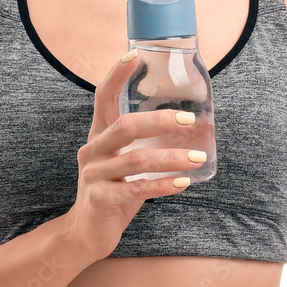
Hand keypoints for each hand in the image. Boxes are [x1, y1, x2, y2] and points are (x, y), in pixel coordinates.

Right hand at [64, 50, 205, 261]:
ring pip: (136, 159)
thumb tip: (197, 125)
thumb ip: (149, 143)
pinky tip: (183, 183)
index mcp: (99, 134)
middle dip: (160, 120)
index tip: (134, 54)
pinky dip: (162, 185)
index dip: (116, 75)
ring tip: (198, 158)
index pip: (103, 97)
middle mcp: (93, 150)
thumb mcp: (127, 161)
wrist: (88, 232)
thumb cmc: (115, 188)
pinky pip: (136, 189)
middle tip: (189, 119)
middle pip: (125, 126)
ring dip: (171, 157)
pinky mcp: (103, 199)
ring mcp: (95, 175)